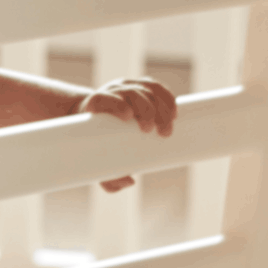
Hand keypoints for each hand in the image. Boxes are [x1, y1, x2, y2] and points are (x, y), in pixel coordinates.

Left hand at [79, 77, 176, 192]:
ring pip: (146, 90)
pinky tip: (174, 113)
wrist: (94, 122)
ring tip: (167, 128)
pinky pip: (155, 87)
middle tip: (152, 130)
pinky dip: (167, 98)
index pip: (104, 99)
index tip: (128, 117)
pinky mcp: (139, 86)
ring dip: (161, 107)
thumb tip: (130, 182)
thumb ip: (108, 177)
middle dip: (145, 109)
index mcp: (95, 104)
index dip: (116, 104)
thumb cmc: (94, 145)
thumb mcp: (96, 162)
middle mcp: (111, 91)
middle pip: (131, 94)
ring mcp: (126, 87)